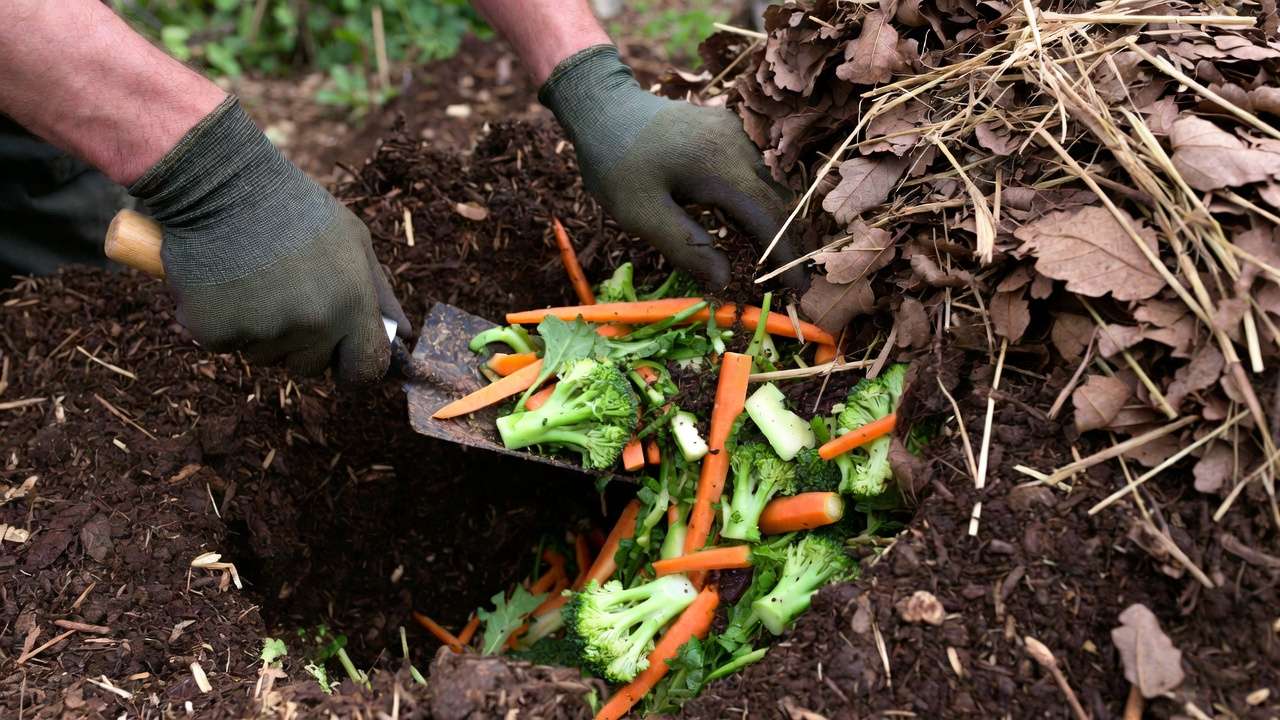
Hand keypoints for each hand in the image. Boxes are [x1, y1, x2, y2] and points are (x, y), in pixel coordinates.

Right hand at [129, 97, 408, 382]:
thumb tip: (405, 335)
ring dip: (261, 332)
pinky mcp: (216, 331)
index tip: (342, 358)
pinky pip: (227, 346)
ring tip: (254, 280)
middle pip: (311, 367)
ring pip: (266, 358)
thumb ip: (380, 293)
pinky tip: (225, 283)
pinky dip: (223, 323)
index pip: (366, 370)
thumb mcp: (353, 240)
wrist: (220, 182)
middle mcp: (313, 323)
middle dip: (301, 342)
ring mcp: (264, 330)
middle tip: (286, 292)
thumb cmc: (294, 208)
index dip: (354, 367)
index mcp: (353, 303)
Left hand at [540, 45, 804, 290]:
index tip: (799, 288)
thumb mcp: (640, 214)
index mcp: (720, 166)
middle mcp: (738, 145)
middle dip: (783, 242)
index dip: (784, 255)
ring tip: (765, 258)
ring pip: (767, 185)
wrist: (602, 106)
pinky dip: (754, 199)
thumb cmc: (615, 162)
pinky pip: (752, 170)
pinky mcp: (727, 130)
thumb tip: (724, 279)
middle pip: (776, 200)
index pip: (768, 217)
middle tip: (784, 281)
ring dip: (769, 221)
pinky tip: (741, 222)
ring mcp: (735, 133)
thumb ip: (685, 246)